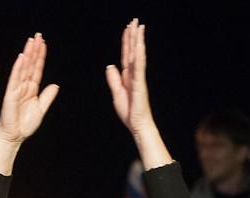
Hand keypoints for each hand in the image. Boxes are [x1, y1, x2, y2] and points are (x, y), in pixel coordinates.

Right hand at [0, 33, 58, 144]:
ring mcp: (16, 89)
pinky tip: (21, 57)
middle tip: (38, 36)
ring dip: (27, 54)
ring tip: (31, 41)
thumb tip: (55, 85)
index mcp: (31, 89)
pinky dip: (18, 68)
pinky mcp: (10, 94)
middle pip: (30, 65)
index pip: (37, 69)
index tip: (43, 44)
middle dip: (34, 50)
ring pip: (23, 68)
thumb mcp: (41, 109)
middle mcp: (24, 86)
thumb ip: (47, 96)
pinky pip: (14, 78)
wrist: (15, 136)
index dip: (40, 56)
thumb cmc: (25, 124)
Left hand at [105, 19, 155, 137]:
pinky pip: (139, 67)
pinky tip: (139, 46)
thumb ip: (114, 80)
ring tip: (138, 27)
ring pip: (137, 56)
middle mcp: (134, 74)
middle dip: (133, 36)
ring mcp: (138, 78)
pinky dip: (139, 56)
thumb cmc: (129, 112)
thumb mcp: (116, 93)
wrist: (137, 125)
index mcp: (128, 76)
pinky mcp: (140, 84)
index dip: (126, 42)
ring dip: (138, 41)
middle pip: (133, 51)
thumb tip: (110, 66)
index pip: (126, 55)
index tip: (127, 29)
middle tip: (135, 21)